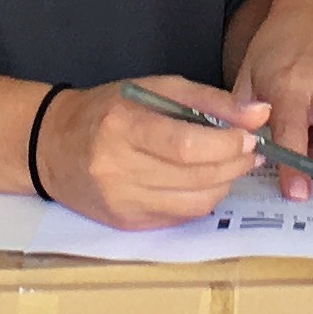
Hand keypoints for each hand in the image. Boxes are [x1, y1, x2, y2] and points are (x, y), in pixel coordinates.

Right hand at [33, 76, 265, 229]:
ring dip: (224, 184)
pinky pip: (181, 217)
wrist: (52, 146)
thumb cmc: (108, 110)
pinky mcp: (126, 224)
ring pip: (195, 203)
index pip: (186, 146)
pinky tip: (202, 181)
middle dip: (235, 164)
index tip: (249, 136)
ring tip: (230, 164)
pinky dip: (201, 199)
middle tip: (250, 150)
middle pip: (196, 177)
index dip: (227, 145)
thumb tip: (261, 113)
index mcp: (122, 127)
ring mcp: (121, 202)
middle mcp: (118, 169)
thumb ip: (209, 101)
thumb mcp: (155, 89)